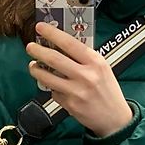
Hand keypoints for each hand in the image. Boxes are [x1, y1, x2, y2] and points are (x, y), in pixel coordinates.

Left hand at [25, 21, 132, 137]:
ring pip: (48, 77)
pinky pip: (54, 92)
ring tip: (33, 66)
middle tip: (30, 47)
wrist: (114, 117)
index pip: (69, 43)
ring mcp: (76, 91)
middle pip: (54, 59)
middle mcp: (85, 75)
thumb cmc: (108, 91)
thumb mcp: (102, 68)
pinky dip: (52, 88)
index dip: (52, 33)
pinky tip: (55, 86)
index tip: (41, 27)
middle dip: (38, 51)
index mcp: (95, 62)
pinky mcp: (69, 105)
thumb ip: (83, 58)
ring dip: (36, 70)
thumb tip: (61, 46)